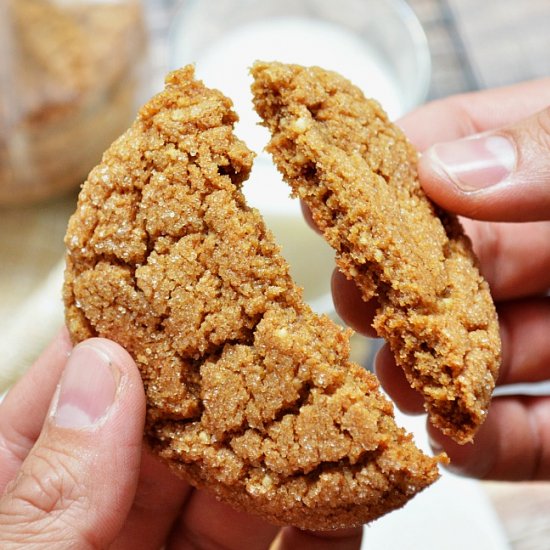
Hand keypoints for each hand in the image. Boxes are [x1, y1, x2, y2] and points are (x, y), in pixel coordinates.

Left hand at [0, 329, 360, 548]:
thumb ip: (49, 497)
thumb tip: (102, 371)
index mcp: (32, 502)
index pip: (76, 390)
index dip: (121, 329)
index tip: (171, 276)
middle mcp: (107, 521)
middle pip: (174, 431)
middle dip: (224, 377)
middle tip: (271, 317)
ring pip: (240, 487)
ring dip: (288, 441)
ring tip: (329, 383)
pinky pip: (294, 549)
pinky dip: (328, 520)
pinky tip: (356, 485)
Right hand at [333, 77, 549, 480]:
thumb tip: (442, 169)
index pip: (454, 152)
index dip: (391, 172)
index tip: (335, 193)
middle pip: (450, 259)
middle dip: (395, 283)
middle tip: (353, 301)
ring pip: (475, 350)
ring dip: (426, 368)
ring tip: (391, 379)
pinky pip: (527, 433)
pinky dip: (484, 441)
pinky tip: (450, 439)